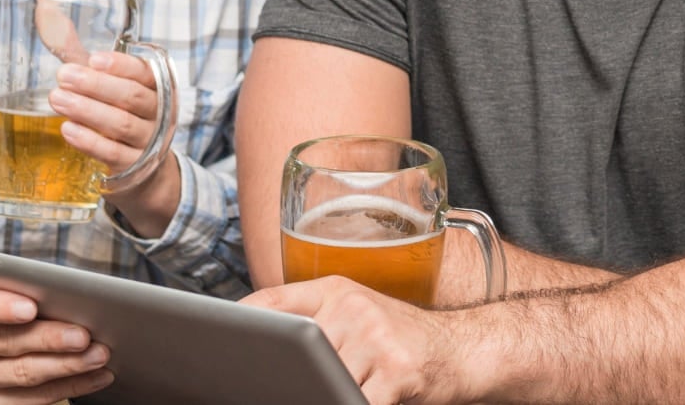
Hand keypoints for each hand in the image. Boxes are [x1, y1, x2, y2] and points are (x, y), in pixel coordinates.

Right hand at [0, 283, 108, 403]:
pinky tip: (97, 375)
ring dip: (67, 366)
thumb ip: (14, 281)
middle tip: (84, 335)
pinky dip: (71, 386)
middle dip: (49, 339)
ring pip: (23, 374)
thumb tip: (58, 283)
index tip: (31, 308)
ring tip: (99, 355)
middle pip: (5, 343)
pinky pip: (33, 399)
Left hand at [49, 50, 179, 234]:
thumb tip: (52, 21)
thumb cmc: (125, 117)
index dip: (120, 65)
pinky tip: (68, 130)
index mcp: (158, 88)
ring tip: (57, 99)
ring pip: (121, 123)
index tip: (94, 59)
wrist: (149, 171)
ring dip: (87, 110)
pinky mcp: (135, 167)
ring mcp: (149, 141)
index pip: (144, 73)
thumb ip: (86, 59)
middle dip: (96, 85)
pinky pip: (113, 152)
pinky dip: (89, 141)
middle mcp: (159, 113)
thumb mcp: (113, 88)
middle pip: (131, 96)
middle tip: (64, 76)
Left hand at [243, 277, 458, 404]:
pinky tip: (349, 404)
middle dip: (283, 379)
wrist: (465, 349)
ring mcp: (377, 339)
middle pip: (294, 353)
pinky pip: (355, 403)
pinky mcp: (398, 372)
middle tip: (267, 388)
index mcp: (338, 291)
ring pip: (322, 382)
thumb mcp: (360, 317)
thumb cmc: (403, 341)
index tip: (218, 344)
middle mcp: (355, 308)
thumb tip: (264, 350)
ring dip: (320, 395)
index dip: (239, 322)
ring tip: (318, 392)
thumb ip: (316, 324)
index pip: (272, 302)